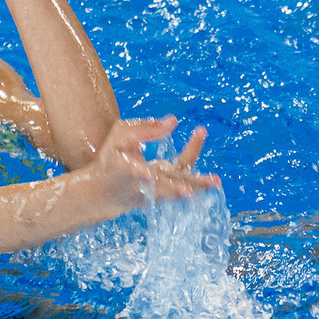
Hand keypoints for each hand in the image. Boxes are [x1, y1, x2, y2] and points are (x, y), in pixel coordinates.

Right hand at [74, 115, 218, 215]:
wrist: (103, 193)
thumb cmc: (112, 158)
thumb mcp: (121, 137)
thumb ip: (146, 128)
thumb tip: (173, 122)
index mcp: (128, 170)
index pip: (138, 170)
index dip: (144, 172)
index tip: (152, 170)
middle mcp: (143, 186)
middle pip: (162, 187)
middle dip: (176, 188)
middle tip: (189, 191)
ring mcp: (155, 194)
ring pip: (178, 190)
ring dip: (196, 186)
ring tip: (215, 182)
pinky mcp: (165, 196)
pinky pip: (183, 186)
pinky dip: (198, 181)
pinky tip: (213, 181)